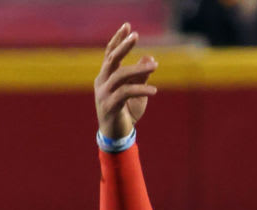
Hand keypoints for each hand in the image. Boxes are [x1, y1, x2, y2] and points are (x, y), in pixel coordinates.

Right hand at [94, 23, 157, 138]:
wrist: (117, 135)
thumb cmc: (127, 112)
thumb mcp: (138, 92)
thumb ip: (142, 76)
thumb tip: (150, 58)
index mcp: (106, 76)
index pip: (110, 53)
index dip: (118, 39)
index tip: (128, 25)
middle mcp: (102, 82)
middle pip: (111, 59)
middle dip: (123, 46)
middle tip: (136, 35)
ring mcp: (103, 94)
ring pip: (120, 76)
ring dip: (138, 69)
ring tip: (155, 66)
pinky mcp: (110, 106)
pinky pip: (125, 93)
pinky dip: (141, 90)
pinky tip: (154, 90)